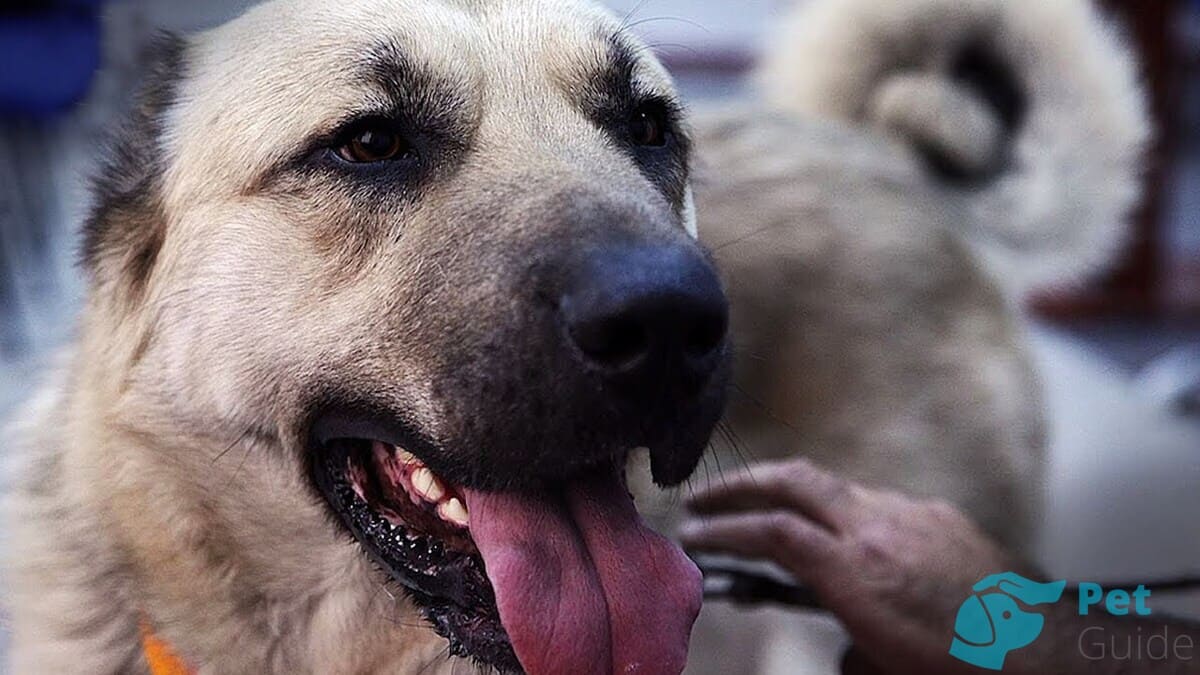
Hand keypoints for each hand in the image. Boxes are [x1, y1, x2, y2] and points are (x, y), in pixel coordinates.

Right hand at [679, 458, 1022, 674]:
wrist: (1050, 653)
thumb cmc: (965, 668)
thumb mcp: (885, 669)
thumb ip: (848, 647)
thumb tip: (847, 643)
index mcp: (856, 571)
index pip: (771, 533)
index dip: (724, 529)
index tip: (693, 534)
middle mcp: (879, 529)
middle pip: (793, 480)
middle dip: (741, 483)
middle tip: (705, 497)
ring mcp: (914, 514)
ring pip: (837, 487)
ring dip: (796, 497)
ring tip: (774, 520)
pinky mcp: (943, 516)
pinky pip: (882, 504)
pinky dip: (850, 515)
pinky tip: (855, 544)